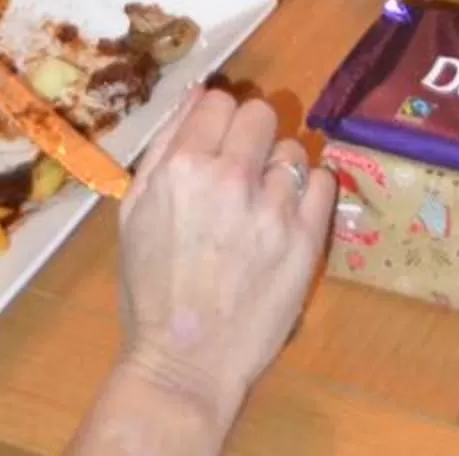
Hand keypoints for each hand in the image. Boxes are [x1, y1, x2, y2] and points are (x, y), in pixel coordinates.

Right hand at [112, 85, 334, 435]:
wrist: (184, 365)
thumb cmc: (151, 292)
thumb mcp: (134, 213)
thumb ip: (164, 147)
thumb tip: (197, 95)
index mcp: (181, 168)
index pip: (217, 100)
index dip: (217, 121)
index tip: (217, 144)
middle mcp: (230, 178)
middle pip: (261, 113)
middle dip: (251, 136)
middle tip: (242, 171)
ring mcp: (273, 208)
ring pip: (293, 149)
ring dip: (279, 170)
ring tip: (263, 205)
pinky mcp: (306, 238)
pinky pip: (324, 182)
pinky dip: (308, 193)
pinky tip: (288, 216)